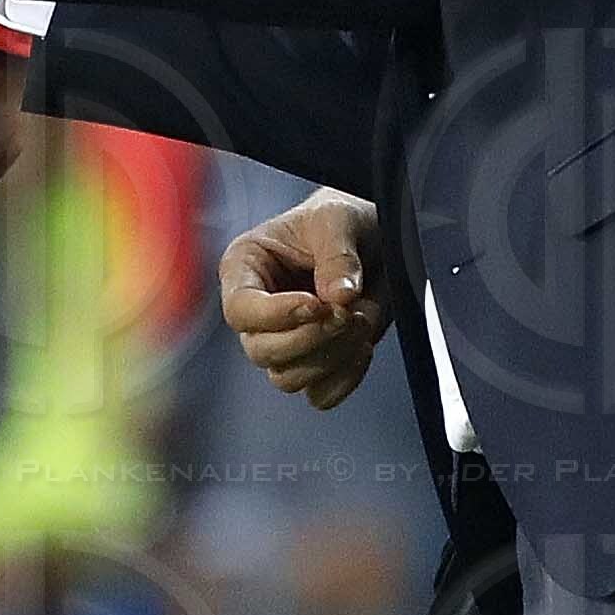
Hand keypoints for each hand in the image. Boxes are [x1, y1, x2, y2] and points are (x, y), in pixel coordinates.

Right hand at [222, 187, 382, 408]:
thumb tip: (339, 297)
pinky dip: (345, 378)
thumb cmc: (343, 220)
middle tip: (348, 312)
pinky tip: (364, 346)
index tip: (318, 304)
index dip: (276, 315)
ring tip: (362, 320)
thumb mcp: (339, 220)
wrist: (373, 237)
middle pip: (261, 352)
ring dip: (331, 356)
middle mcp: (257, 313)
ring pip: (289, 378)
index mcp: (245, 269)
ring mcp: (284, 344)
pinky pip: (320, 394)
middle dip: (310, 338)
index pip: (240, 309)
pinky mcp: (315, 365)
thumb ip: (338, 254)